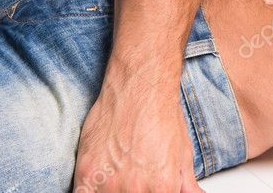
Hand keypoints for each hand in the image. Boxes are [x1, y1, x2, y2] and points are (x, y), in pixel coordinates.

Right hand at [73, 79, 203, 191]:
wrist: (139, 90)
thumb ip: (187, 185)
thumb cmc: (162, 117)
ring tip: (120, 176)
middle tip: (134, 180)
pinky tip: (101, 183)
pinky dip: (91, 192)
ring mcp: (108, 185)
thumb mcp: (183, 154)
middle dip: (135, 192)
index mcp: (163, 188)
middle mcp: (136, 190)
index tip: (149, 189)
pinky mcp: (85, 176)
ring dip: (114, 191)